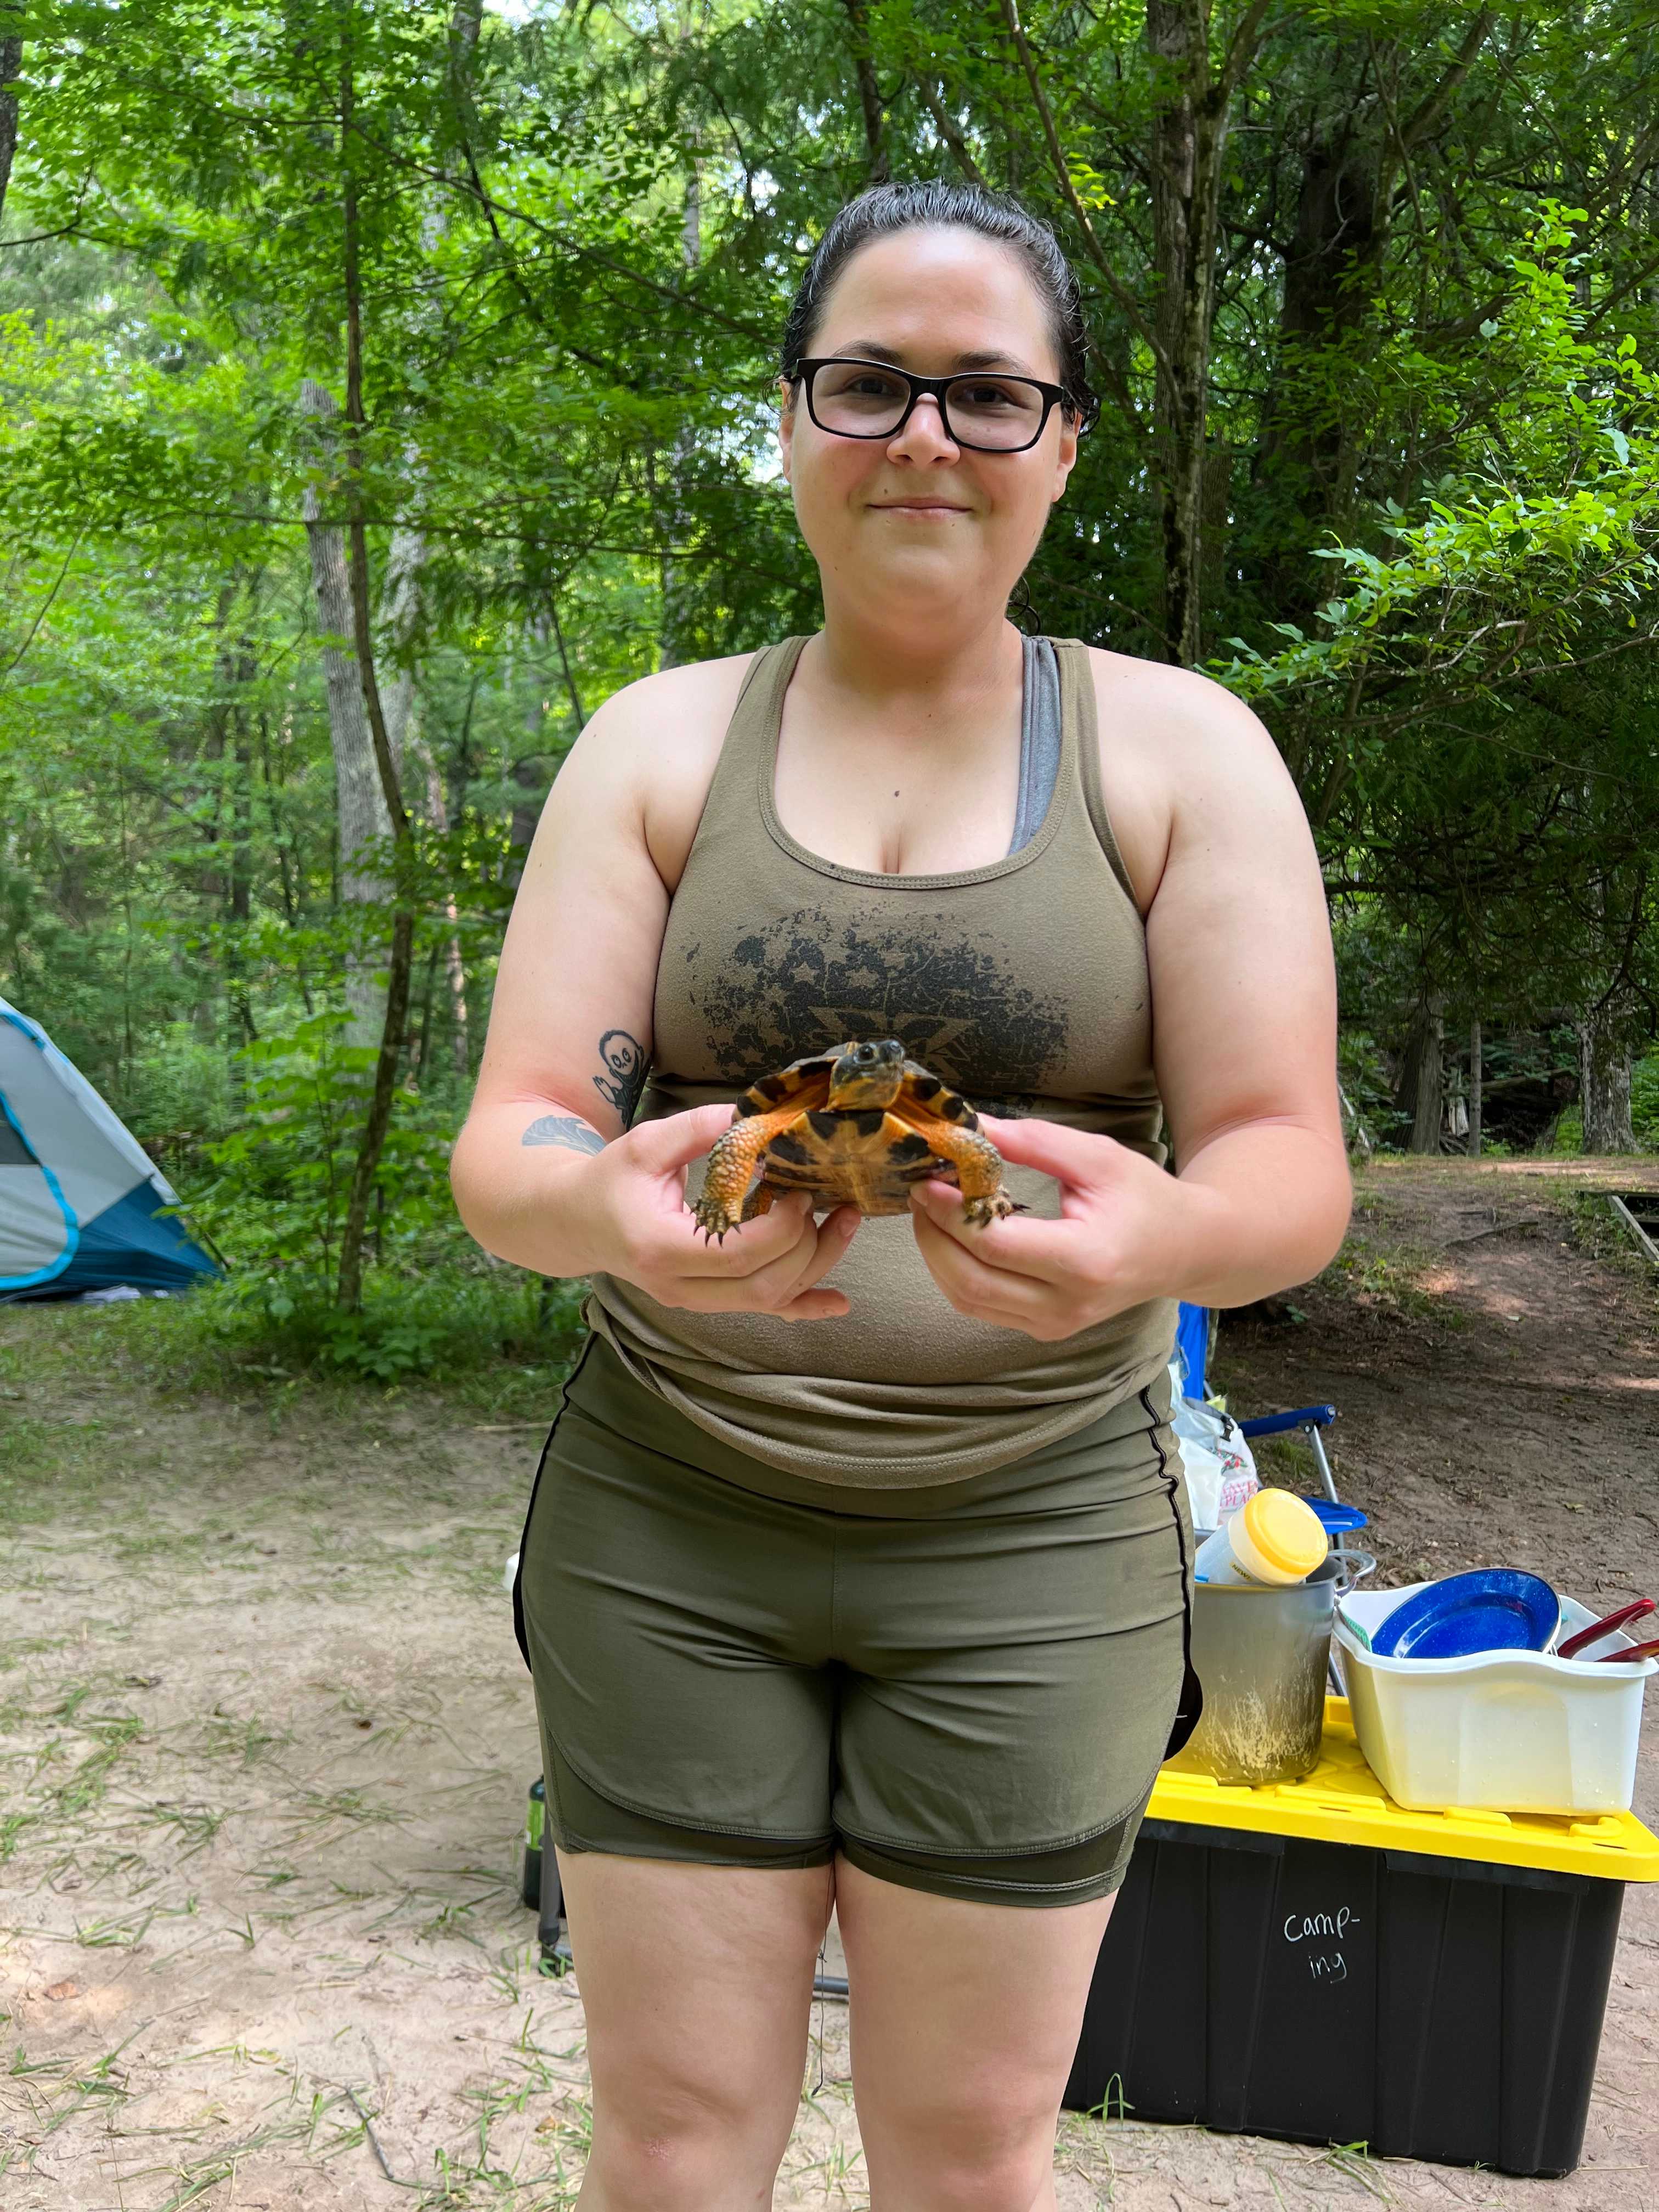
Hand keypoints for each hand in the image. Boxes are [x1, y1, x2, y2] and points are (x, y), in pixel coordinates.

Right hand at [576, 1102, 859, 1320]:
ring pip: (768, 1300)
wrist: (577, 1222)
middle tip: (824, 1199)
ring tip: (847, 1223)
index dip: (781, 1227)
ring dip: (815, 1265)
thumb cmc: (610, 1180)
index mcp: (660, 1247)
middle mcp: (678, 1286)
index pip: (737, 1253)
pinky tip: (838, 1302)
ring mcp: (693, 1301)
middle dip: (806, 1245)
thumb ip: (700, 1128)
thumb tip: (756, 1113)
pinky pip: (763, 1311)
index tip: (799, 1189)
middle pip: (761, 1285)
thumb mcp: (646, 1143)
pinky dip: (803, 1306)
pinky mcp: (707, 1300)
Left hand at [908, 1115, 1204, 1340]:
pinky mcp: (1045, 1330)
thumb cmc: (1144, 1197)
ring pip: (968, 1299)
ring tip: (931, 1209)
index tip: (927, 1177)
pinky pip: (982, 1307)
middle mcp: (1068, 1304)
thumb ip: (1033, 1142)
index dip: (949, 1212)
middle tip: (919, 1190)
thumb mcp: (1096, 1157)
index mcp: (1085, 1260)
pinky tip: (955, 1236)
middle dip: (932, 1233)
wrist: (1186, 1250)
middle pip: (970, 1280)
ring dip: (936, 1254)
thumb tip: (969, 1127)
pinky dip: (956, 1272)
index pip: (994, 1244)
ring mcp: (1055, 1325)